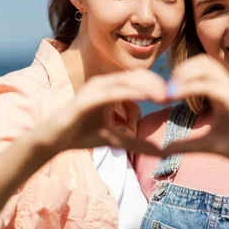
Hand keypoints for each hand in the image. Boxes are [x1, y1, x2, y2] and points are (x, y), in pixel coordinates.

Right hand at [33, 69, 167, 156]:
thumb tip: (160, 152)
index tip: (174, 96)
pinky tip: (143, 98)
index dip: (157, 86)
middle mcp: (103, 83)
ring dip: (146, 86)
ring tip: (163, 95)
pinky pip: (112, 92)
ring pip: (126, 81)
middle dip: (156, 84)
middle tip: (174, 94)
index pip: (139, 81)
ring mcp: (94, 88)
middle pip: (136, 77)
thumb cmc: (82, 135)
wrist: (53, 140)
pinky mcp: (87, 97)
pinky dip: (128, 93)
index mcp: (110, 88)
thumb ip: (137, 143)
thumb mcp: (116, 140)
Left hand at [162, 55, 228, 168]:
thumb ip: (187, 144)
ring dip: (185, 74)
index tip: (164, 93)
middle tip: (166, 91)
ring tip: (170, 92)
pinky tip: (175, 96)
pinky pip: (211, 86)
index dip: (181, 74)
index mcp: (223, 91)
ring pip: (207, 67)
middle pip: (203, 61)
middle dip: (181, 70)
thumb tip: (163, 150)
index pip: (201, 68)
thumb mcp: (209, 145)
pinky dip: (191, 87)